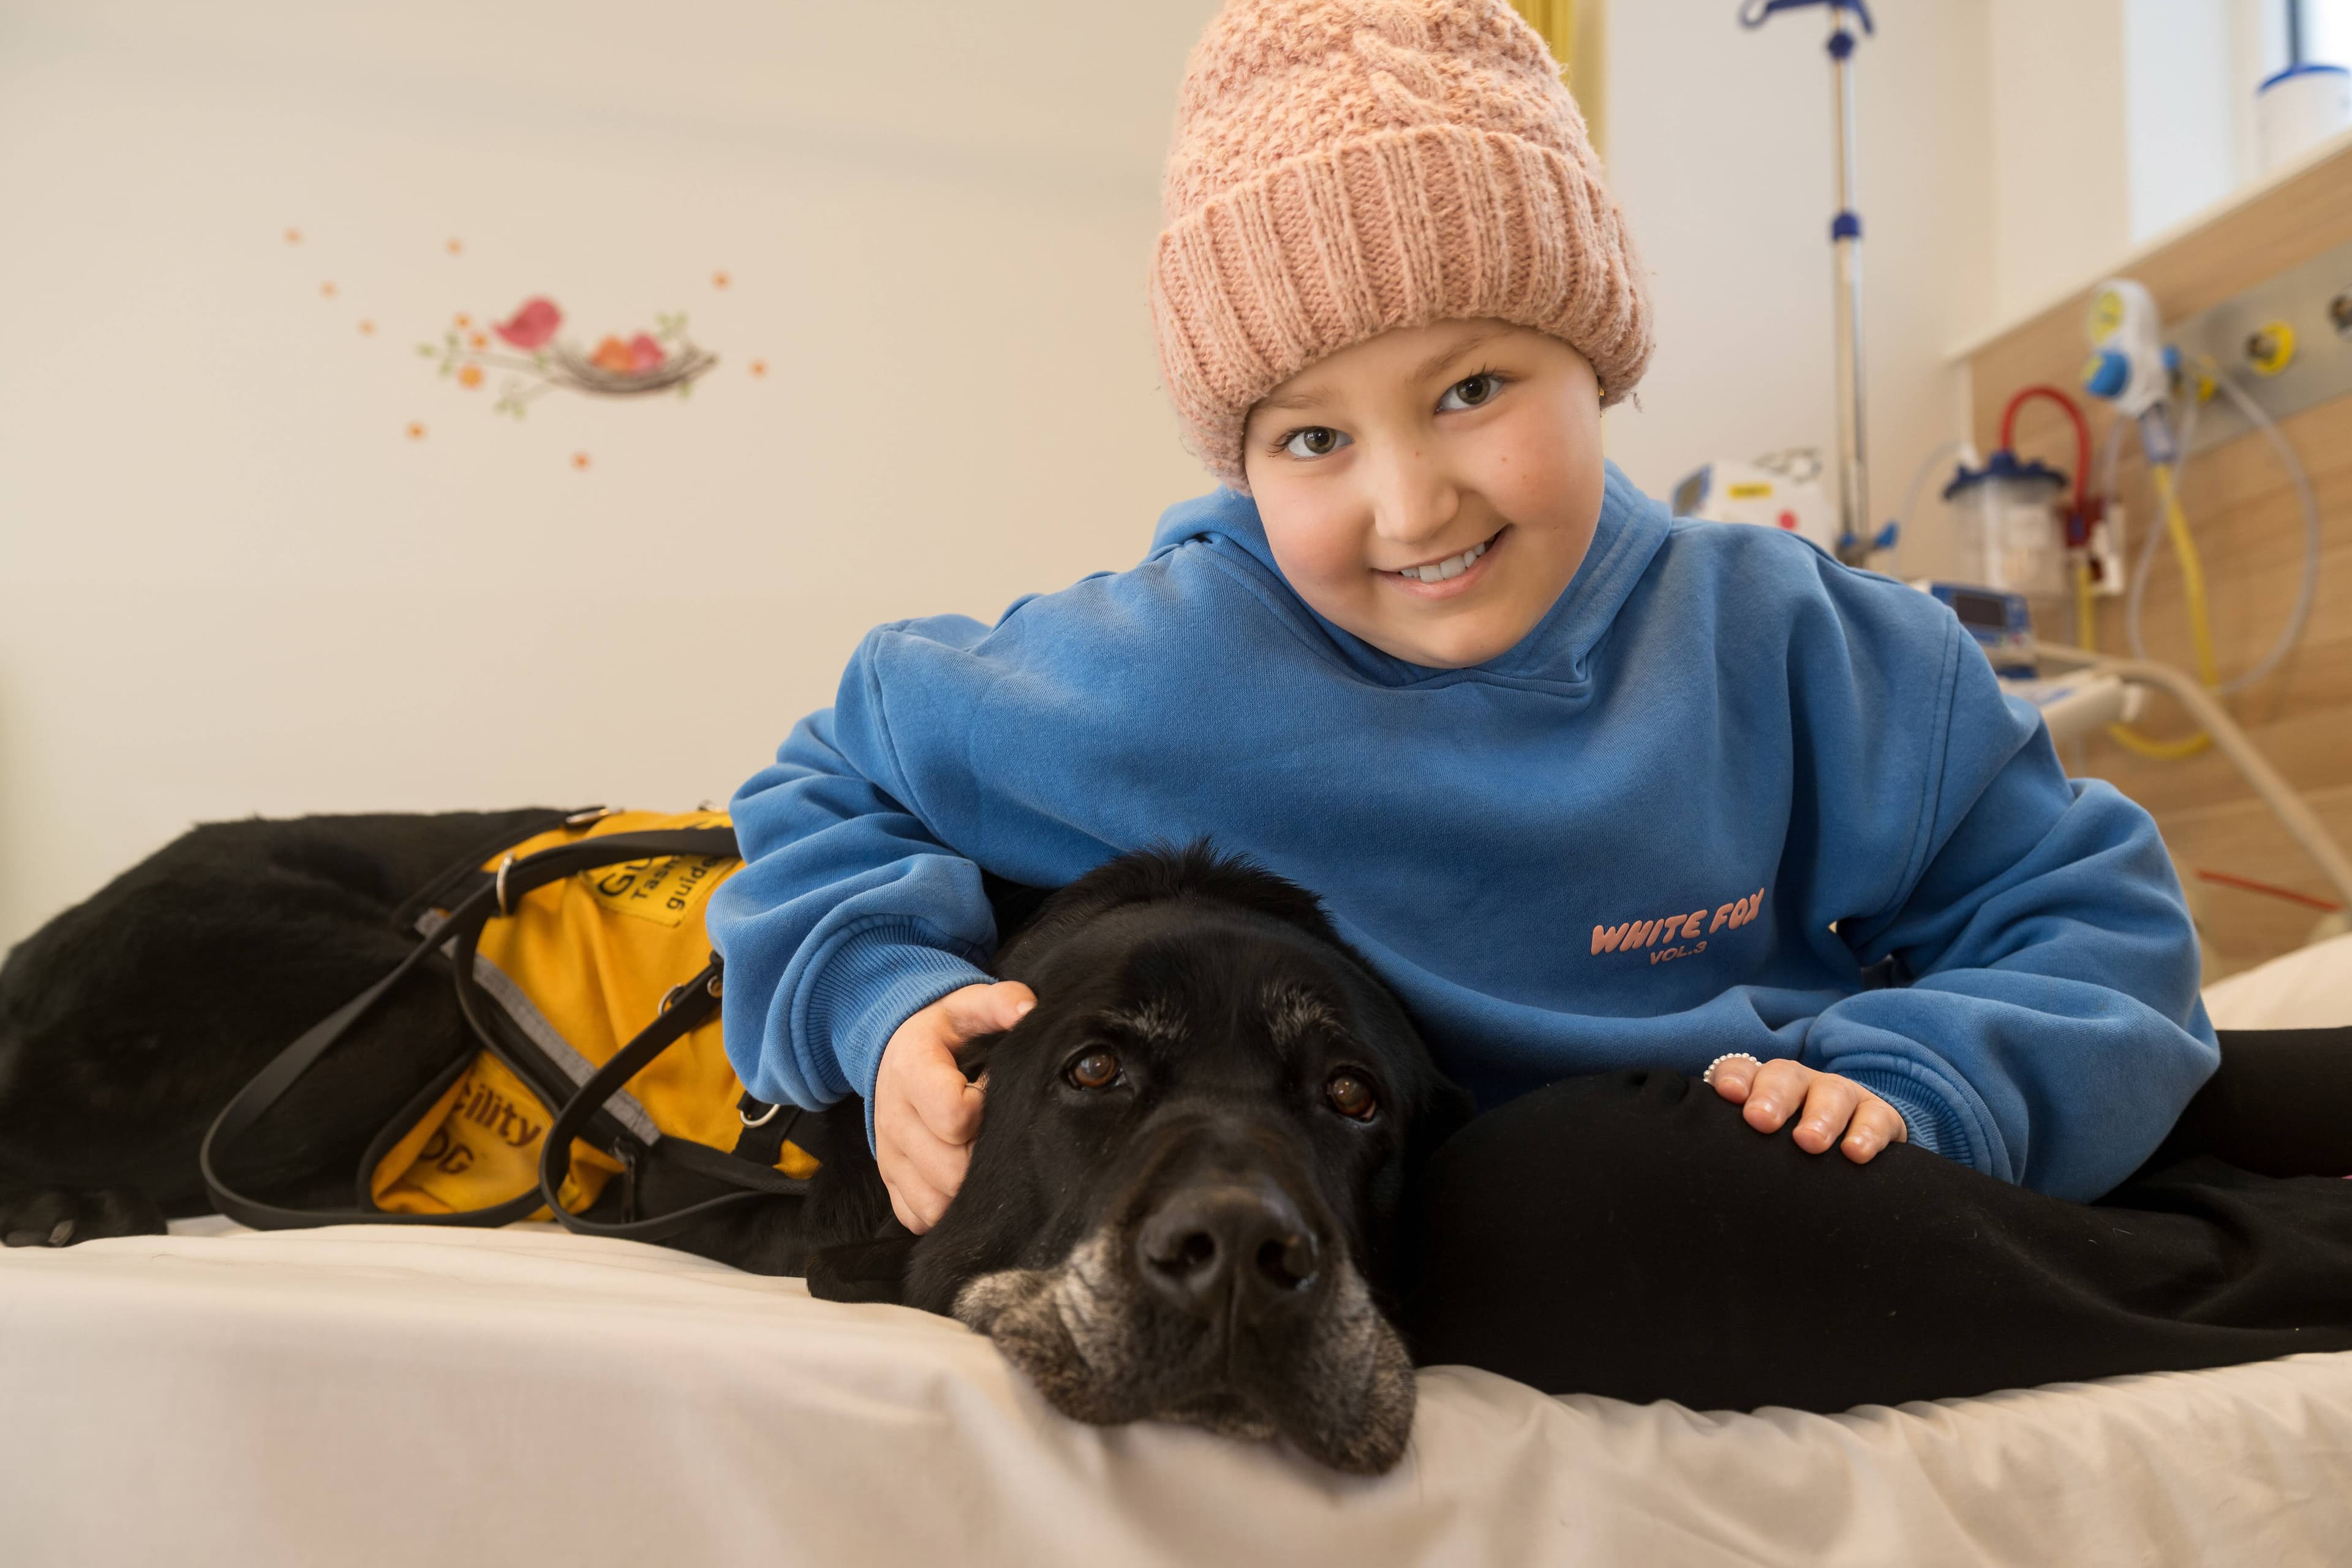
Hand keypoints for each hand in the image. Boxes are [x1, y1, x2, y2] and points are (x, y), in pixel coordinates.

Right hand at [873, 981, 1034, 1232]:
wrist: (892, 1050)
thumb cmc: (941, 1032)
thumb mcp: (966, 1005)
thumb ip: (999, 1002)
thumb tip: (1028, 1009)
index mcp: (911, 1071)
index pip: (953, 1115)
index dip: (985, 1111)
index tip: (993, 1092)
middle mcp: (892, 1118)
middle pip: (949, 1169)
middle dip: (984, 1157)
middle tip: (997, 1131)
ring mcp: (889, 1155)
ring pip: (934, 1202)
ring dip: (968, 1190)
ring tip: (983, 1155)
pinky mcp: (890, 1180)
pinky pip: (917, 1216)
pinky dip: (945, 1209)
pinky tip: (962, 1180)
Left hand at [1705, 1057, 1907, 1163]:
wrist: (1846, 1156)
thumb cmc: (1779, 1155)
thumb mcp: (1752, 1147)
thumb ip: (1726, 1146)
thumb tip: (1694, 1169)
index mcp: (1760, 1086)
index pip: (1740, 1071)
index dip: (1734, 1079)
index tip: (1727, 1094)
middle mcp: (1799, 1084)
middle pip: (1783, 1077)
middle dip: (1772, 1096)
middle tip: (1761, 1121)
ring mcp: (1839, 1096)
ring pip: (1831, 1094)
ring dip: (1819, 1116)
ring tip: (1808, 1142)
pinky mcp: (1878, 1115)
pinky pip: (1876, 1118)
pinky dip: (1867, 1133)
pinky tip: (1855, 1153)